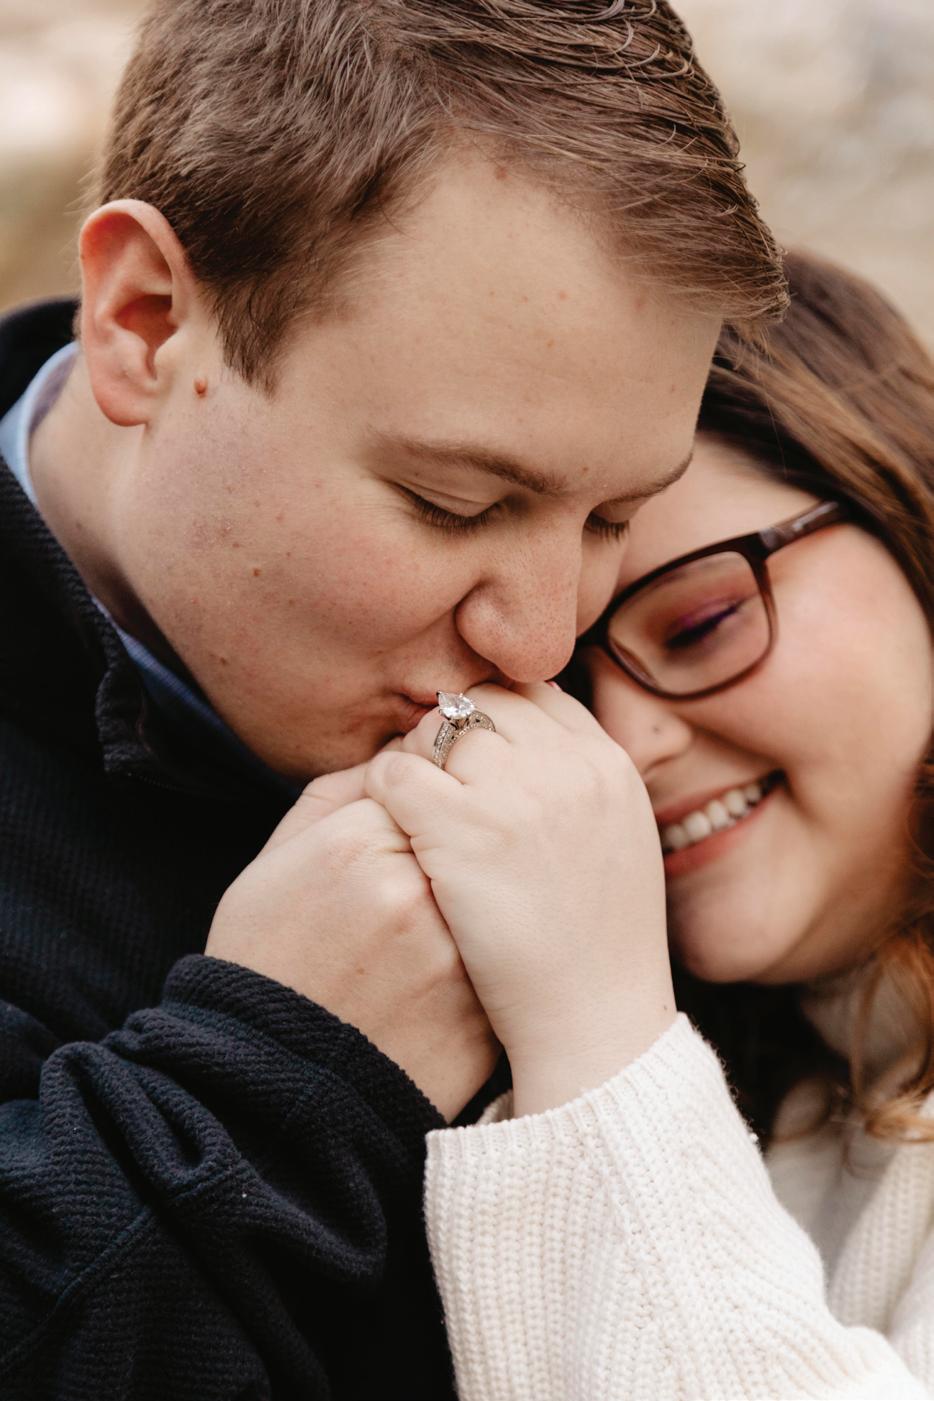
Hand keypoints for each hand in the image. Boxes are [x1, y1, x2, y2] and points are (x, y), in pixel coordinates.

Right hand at [206, 765, 498, 1119]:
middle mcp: (412, 890)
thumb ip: (332, 794)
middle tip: (431, 867)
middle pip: (464, 828)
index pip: (422, 782)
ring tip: (435, 921)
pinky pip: (507, 947)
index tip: (408, 823)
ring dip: (481, 890)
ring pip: (494, 885)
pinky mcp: (480, 1007)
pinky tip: (465, 955)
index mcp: (356, 841)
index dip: (415, 802)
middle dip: (453, 842)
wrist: (270, 1085)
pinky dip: (495, 945)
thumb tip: (395, 759)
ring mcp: (453, 953)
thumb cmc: (265, 962)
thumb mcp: (272, 863)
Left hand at [365, 686, 674, 1113]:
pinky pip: (395, 773)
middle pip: (482, 704)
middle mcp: (568, 764)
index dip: (493, 722)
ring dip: (413, 763)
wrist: (595, 1023)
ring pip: (434, 730)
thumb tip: (534, 746)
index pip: (535, 695)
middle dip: (448, 735)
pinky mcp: (462, 827)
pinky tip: (388, 836)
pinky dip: (381, 795)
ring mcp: (516, 792)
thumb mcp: (619, 844)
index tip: (470, 761)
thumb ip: (582, 787)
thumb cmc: (600, 952)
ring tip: (409, 817)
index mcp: (608, 765)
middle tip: (430, 785)